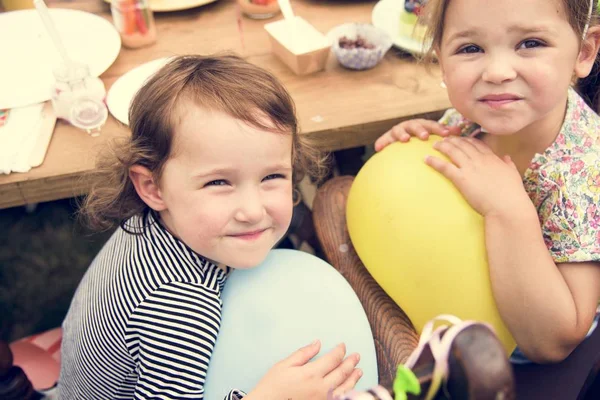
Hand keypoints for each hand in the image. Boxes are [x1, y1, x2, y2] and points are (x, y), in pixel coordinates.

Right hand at [245, 340, 361, 399]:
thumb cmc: (273, 386)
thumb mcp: (284, 365)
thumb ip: (303, 354)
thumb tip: (317, 343)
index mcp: (311, 374)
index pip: (333, 359)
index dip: (340, 351)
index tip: (343, 346)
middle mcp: (321, 388)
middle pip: (342, 372)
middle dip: (351, 362)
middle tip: (356, 356)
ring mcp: (323, 399)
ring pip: (345, 387)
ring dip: (353, 378)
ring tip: (358, 370)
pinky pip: (340, 399)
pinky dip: (348, 392)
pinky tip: (350, 388)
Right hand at [374, 119, 460, 151]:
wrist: (403, 142)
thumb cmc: (422, 140)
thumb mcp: (433, 137)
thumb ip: (444, 134)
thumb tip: (459, 130)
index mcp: (423, 125)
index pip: (432, 125)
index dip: (439, 129)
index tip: (446, 134)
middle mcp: (410, 126)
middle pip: (415, 125)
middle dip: (420, 129)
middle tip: (424, 136)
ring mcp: (398, 131)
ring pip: (399, 129)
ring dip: (402, 133)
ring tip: (404, 139)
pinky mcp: (388, 138)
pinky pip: (383, 140)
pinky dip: (381, 143)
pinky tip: (378, 148)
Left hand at [425, 137, 530, 216]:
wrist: (507, 206)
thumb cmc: (512, 194)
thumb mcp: (513, 174)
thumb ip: (508, 164)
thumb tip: (506, 157)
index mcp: (492, 158)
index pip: (476, 144)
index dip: (466, 140)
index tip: (460, 139)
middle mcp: (480, 160)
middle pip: (462, 144)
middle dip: (452, 140)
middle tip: (444, 139)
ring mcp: (470, 168)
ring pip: (452, 151)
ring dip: (442, 146)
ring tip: (434, 145)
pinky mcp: (461, 179)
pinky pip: (445, 167)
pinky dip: (434, 161)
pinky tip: (426, 159)